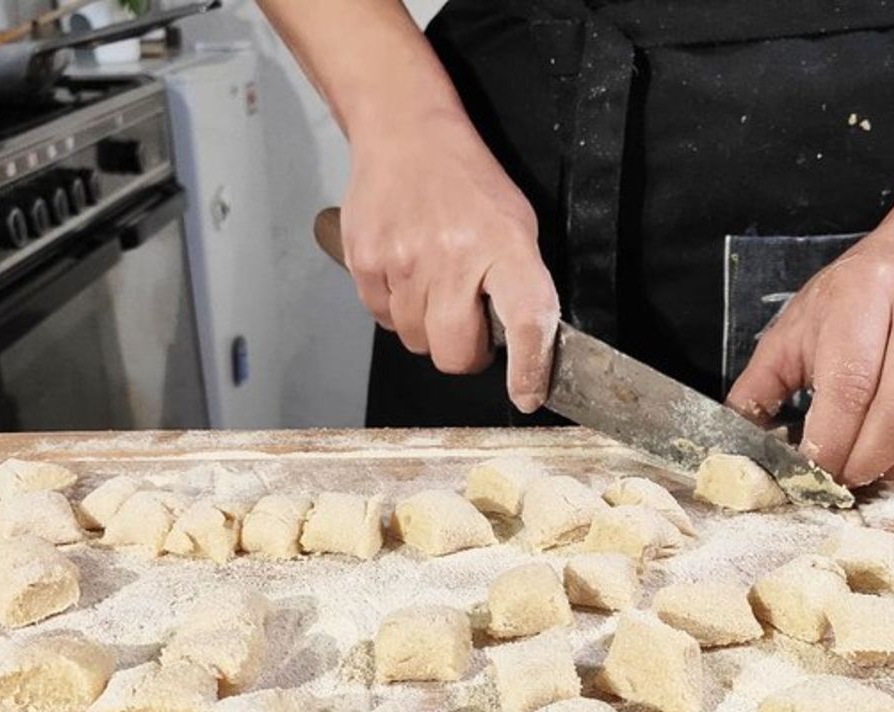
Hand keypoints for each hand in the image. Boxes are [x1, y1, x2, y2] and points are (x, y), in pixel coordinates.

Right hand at [341, 109, 559, 411]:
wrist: (406, 135)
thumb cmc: (467, 184)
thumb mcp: (515, 224)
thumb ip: (520, 284)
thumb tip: (523, 348)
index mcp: (505, 247)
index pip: (526, 322)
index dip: (528, 368)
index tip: (527, 394)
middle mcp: (453, 257)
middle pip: (454, 355)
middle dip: (463, 351)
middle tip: (467, 321)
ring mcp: (403, 262)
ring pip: (416, 342)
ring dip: (427, 325)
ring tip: (434, 280)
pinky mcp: (365, 263)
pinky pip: (383, 319)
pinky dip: (396, 306)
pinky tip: (406, 269)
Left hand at [726, 239, 893, 495]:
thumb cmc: (850, 301)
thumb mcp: (794, 329)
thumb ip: (760, 388)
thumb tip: (734, 451)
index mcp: (863, 293)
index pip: (852, 382)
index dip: (834, 441)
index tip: (816, 474)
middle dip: (872, 461)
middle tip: (848, 484)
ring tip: (883, 481)